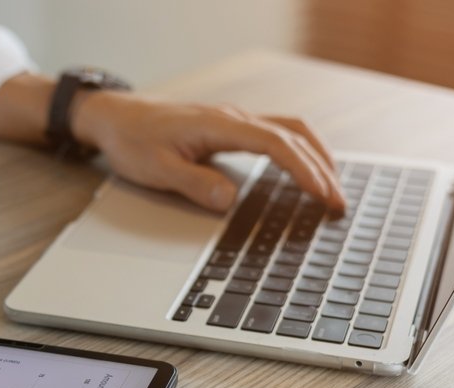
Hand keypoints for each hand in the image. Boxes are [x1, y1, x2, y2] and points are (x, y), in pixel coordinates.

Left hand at [73, 92, 345, 212]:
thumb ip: (194, 184)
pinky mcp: (229, 128)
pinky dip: (298, 151)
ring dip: (315, 156)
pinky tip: (304, 169)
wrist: (115, 118)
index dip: (303, 170)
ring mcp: (233, 121)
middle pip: (293, 135)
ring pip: (289, 130)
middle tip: (338, 202)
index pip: (276, 144)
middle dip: (321, 168)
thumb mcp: (157, 170)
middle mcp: (232, 118)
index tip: (321, 194)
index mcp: (219, 125)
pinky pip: (275, 134)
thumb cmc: (132, 141)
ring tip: (331, 188)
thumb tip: (229, 199)